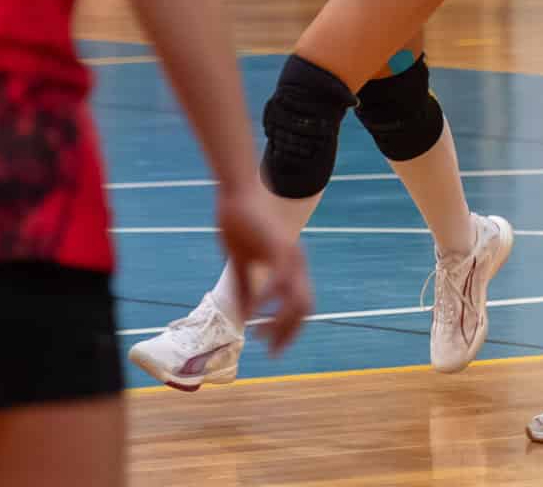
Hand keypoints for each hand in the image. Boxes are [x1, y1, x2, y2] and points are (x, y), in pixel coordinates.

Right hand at [216, 183, 312, 353]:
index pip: (300, 304)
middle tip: (273, 351)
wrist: (237, 190)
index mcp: (291, 264)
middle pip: (305, 307)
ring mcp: (289, 254)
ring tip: (263, 336)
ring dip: (281, 322)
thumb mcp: (240, 262)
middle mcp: (296, 261)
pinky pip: (278, 280)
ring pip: (296, 298)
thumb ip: (245, 288)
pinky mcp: (277, 247)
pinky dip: (268, 299)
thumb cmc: (239, 222)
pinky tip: (254, 311)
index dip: (290, 327)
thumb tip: (244, 315)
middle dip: (289, 332)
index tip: (274, 345)